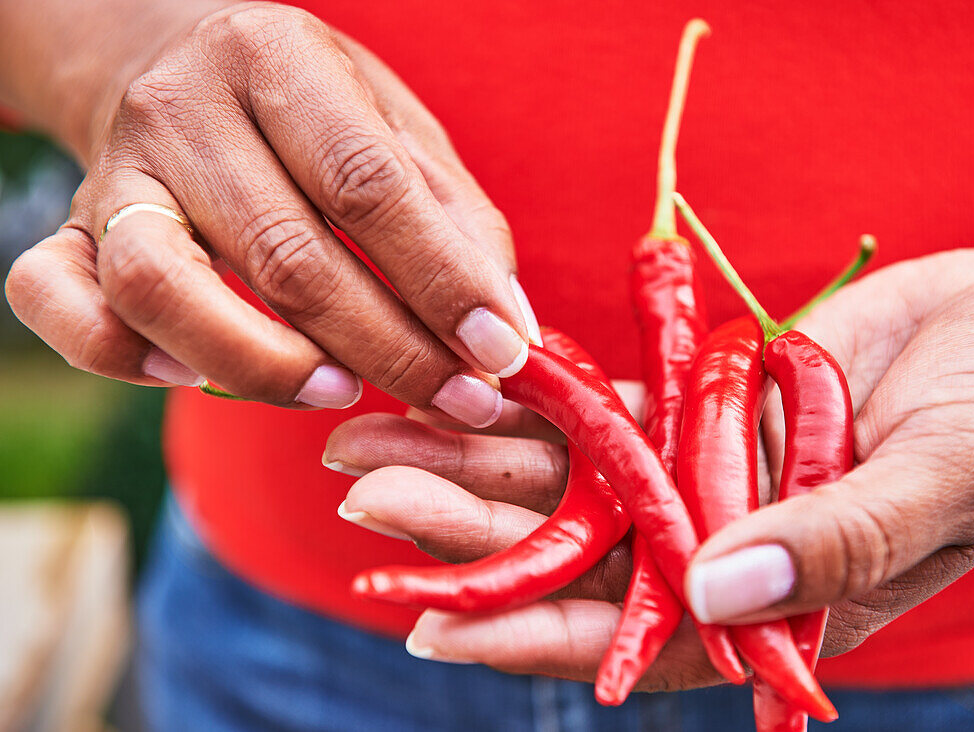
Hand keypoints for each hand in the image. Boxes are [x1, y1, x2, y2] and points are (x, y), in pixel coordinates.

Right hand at [4, 2, 533, 424]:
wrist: (172, 60)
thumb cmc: (310, 111)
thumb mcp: (397, 129)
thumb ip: (456, 219)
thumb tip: (507, 328)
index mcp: (278, 60)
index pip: (367, 184)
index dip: (442, 280)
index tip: (501, 350)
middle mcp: (183, 110)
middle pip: (284, 254)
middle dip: (388, 349)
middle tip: (456, 399)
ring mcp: (113, 172)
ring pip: (162, 289)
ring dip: (264, 366)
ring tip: (341, 393)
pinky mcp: (64, 226)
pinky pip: (57, 304)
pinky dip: (123, 357)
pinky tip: (195, 379)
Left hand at [327, 193, 973, 681]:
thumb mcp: (944, 484)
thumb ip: (836, 542)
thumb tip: (724, 591)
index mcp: (778, 600)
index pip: (636, 637)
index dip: (533, 638)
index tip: (432, 630)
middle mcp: (721, 544)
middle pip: (572, 554)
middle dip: (466, 536)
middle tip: (365, 506)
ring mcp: (702, 470)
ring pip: (565, 480)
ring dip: (471, 464)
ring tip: (368, 446)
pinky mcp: (695, 406)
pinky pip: (597, 409)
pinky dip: (529, 401)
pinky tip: (457, 387)